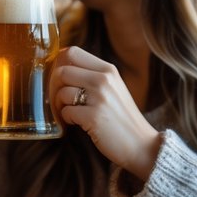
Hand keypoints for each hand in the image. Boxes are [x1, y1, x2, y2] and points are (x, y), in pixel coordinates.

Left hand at [50, 46, 162, 179]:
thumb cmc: (122, 117)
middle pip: (62, 72)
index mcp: (108, 70)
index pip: (72, 52)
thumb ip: (93, 76)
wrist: (141, 144)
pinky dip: (67, 118)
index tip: (57, 76)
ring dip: (60, 105)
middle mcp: (104, 80)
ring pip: (62, 92)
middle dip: (54, 87)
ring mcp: (99, 98)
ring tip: (70, 112)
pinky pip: (66, 111)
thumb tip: (61, 69)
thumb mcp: (114, 88)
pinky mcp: (93, 117)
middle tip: (59, 99)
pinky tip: (77, 122)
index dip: (58, 63)